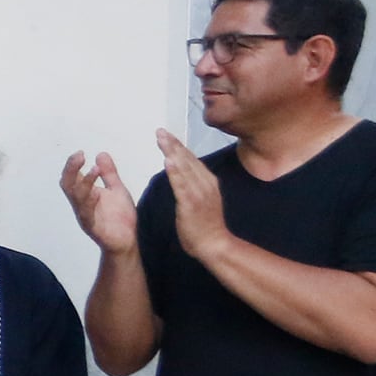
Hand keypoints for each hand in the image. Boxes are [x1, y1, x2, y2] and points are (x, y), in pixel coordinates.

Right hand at [58, 150, 139, 256]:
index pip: (72, 177)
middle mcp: (82, 204)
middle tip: (79, 156)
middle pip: (68, 185)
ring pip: (77, 198)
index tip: (81, 152)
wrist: (128, 241)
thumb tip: (101, 154)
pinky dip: (91, 203)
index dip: (73, 164)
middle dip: (71, 170)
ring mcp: (86, 215)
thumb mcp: (116, 189)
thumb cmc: (120, 218)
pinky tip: (97, 194)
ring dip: (84, 182)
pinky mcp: (94, 227)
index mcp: (86, 194)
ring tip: (95, 169)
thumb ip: (109, 173)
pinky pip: (88, 215)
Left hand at [156, 130, 231, 260]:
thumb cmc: (206, 226)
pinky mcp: (192, 203)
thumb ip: (195, 187)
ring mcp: (200, 192)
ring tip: (162, 138)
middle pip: (188, 159)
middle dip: (173, 144)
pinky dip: (175, 171)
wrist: (215, 244)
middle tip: (160, 131)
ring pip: (185, 167)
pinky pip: (182, 185)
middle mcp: (205, 183)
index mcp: (208, 182)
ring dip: (172, 152)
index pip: (191, 160)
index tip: (166, 135)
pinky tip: (168, 160)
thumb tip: (186, 175)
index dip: (178, 146)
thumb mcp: (203, 200)